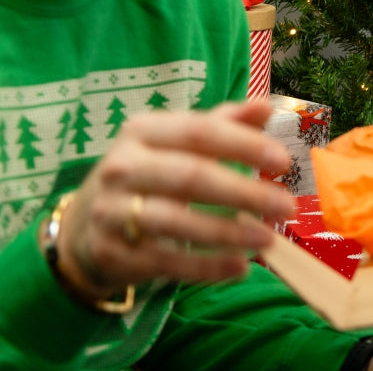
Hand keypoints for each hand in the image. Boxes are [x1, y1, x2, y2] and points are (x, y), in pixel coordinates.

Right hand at [43, 100, 294, 299]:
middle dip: (245, 192)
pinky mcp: (113, 251)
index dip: (244, 144)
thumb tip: (265, 106)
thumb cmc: (148, 174)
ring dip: (228, 233)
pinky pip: (167, 262)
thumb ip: (222, 124)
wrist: (85, 225)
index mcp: (144, 131)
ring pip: (177, 222)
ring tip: (267, 239)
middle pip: (191, 176)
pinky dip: (207, 267)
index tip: (284, 161)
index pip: (201, 131)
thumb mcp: (176, 143)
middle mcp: (123, 166)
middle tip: (287, 206)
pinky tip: (240, 267)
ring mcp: (112, 210)